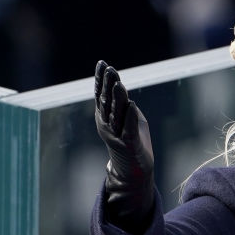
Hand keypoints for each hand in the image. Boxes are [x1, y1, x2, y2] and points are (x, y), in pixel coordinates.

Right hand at [95, 60, 154, 232]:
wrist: (134, 170)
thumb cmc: (131, 141)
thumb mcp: (126, 118)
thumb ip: (123, 103)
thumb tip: (117, 84)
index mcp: (105, 117)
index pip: (101, 94)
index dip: (100, 79)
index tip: (101, 63)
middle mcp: (107, 125)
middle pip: (106, 101)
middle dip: (107, 85)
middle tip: (109, 69)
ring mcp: (117, 135)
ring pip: (116, 114)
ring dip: (117, 99)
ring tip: (119, 84)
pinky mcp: (129, 145)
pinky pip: (129, 129)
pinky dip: (131, 117)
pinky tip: (133, 105)